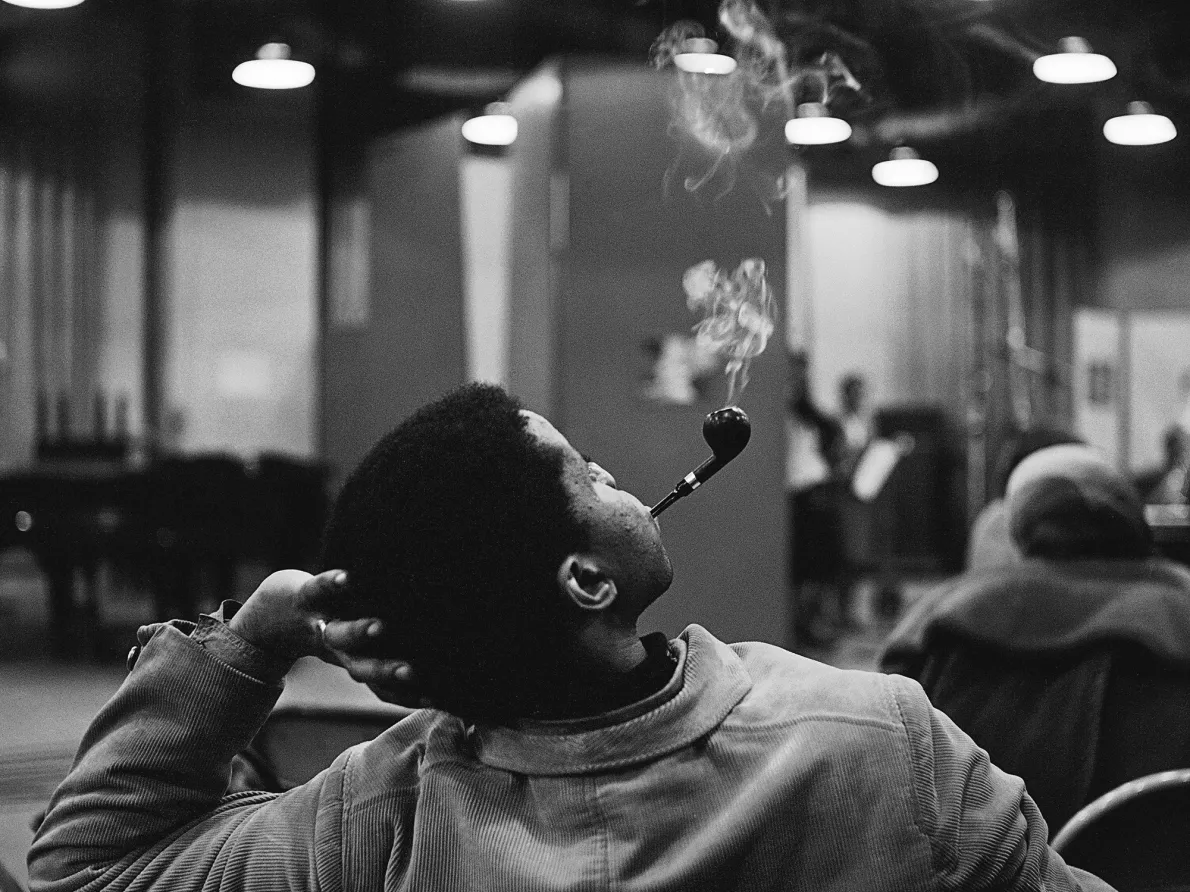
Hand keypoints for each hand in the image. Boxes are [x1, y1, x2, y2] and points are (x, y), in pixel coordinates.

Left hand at [230, 569, 432, 706]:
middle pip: (362, 667)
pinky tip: (347, 578)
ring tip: (380, 627)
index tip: (436, 696)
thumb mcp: (362, 649)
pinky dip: (332, 584)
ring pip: (340, 633)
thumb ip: (394, 656)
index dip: (408, 694)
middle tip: (412, 672)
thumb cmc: (335, 630)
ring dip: (357, 632)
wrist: (275, 614)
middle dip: (385, 671)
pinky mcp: (308, 595)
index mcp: (357, 665)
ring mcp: (322, 622)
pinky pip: (320, 589)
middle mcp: (339, 650)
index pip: (385, 686)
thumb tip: (441, 666)